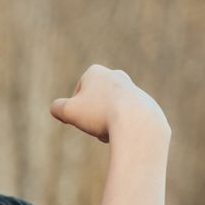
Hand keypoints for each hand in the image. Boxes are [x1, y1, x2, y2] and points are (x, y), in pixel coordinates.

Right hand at [49, 64, 168, 143]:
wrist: (137, 123)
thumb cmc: (100, 114)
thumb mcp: (68, 112)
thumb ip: (57, 108)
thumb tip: (56, 108)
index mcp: (96, 72)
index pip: (78, 93)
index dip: (76, 109)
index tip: (82, 117)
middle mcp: (116, 76)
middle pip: (96, 102)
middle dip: (93, 115)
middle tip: (95, 126)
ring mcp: (134, 89)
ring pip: (112, 111)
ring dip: (107, 123)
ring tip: (111, 131)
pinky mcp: (147, 103)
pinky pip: (129, 119)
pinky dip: (124, 127)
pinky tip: (126, 132)